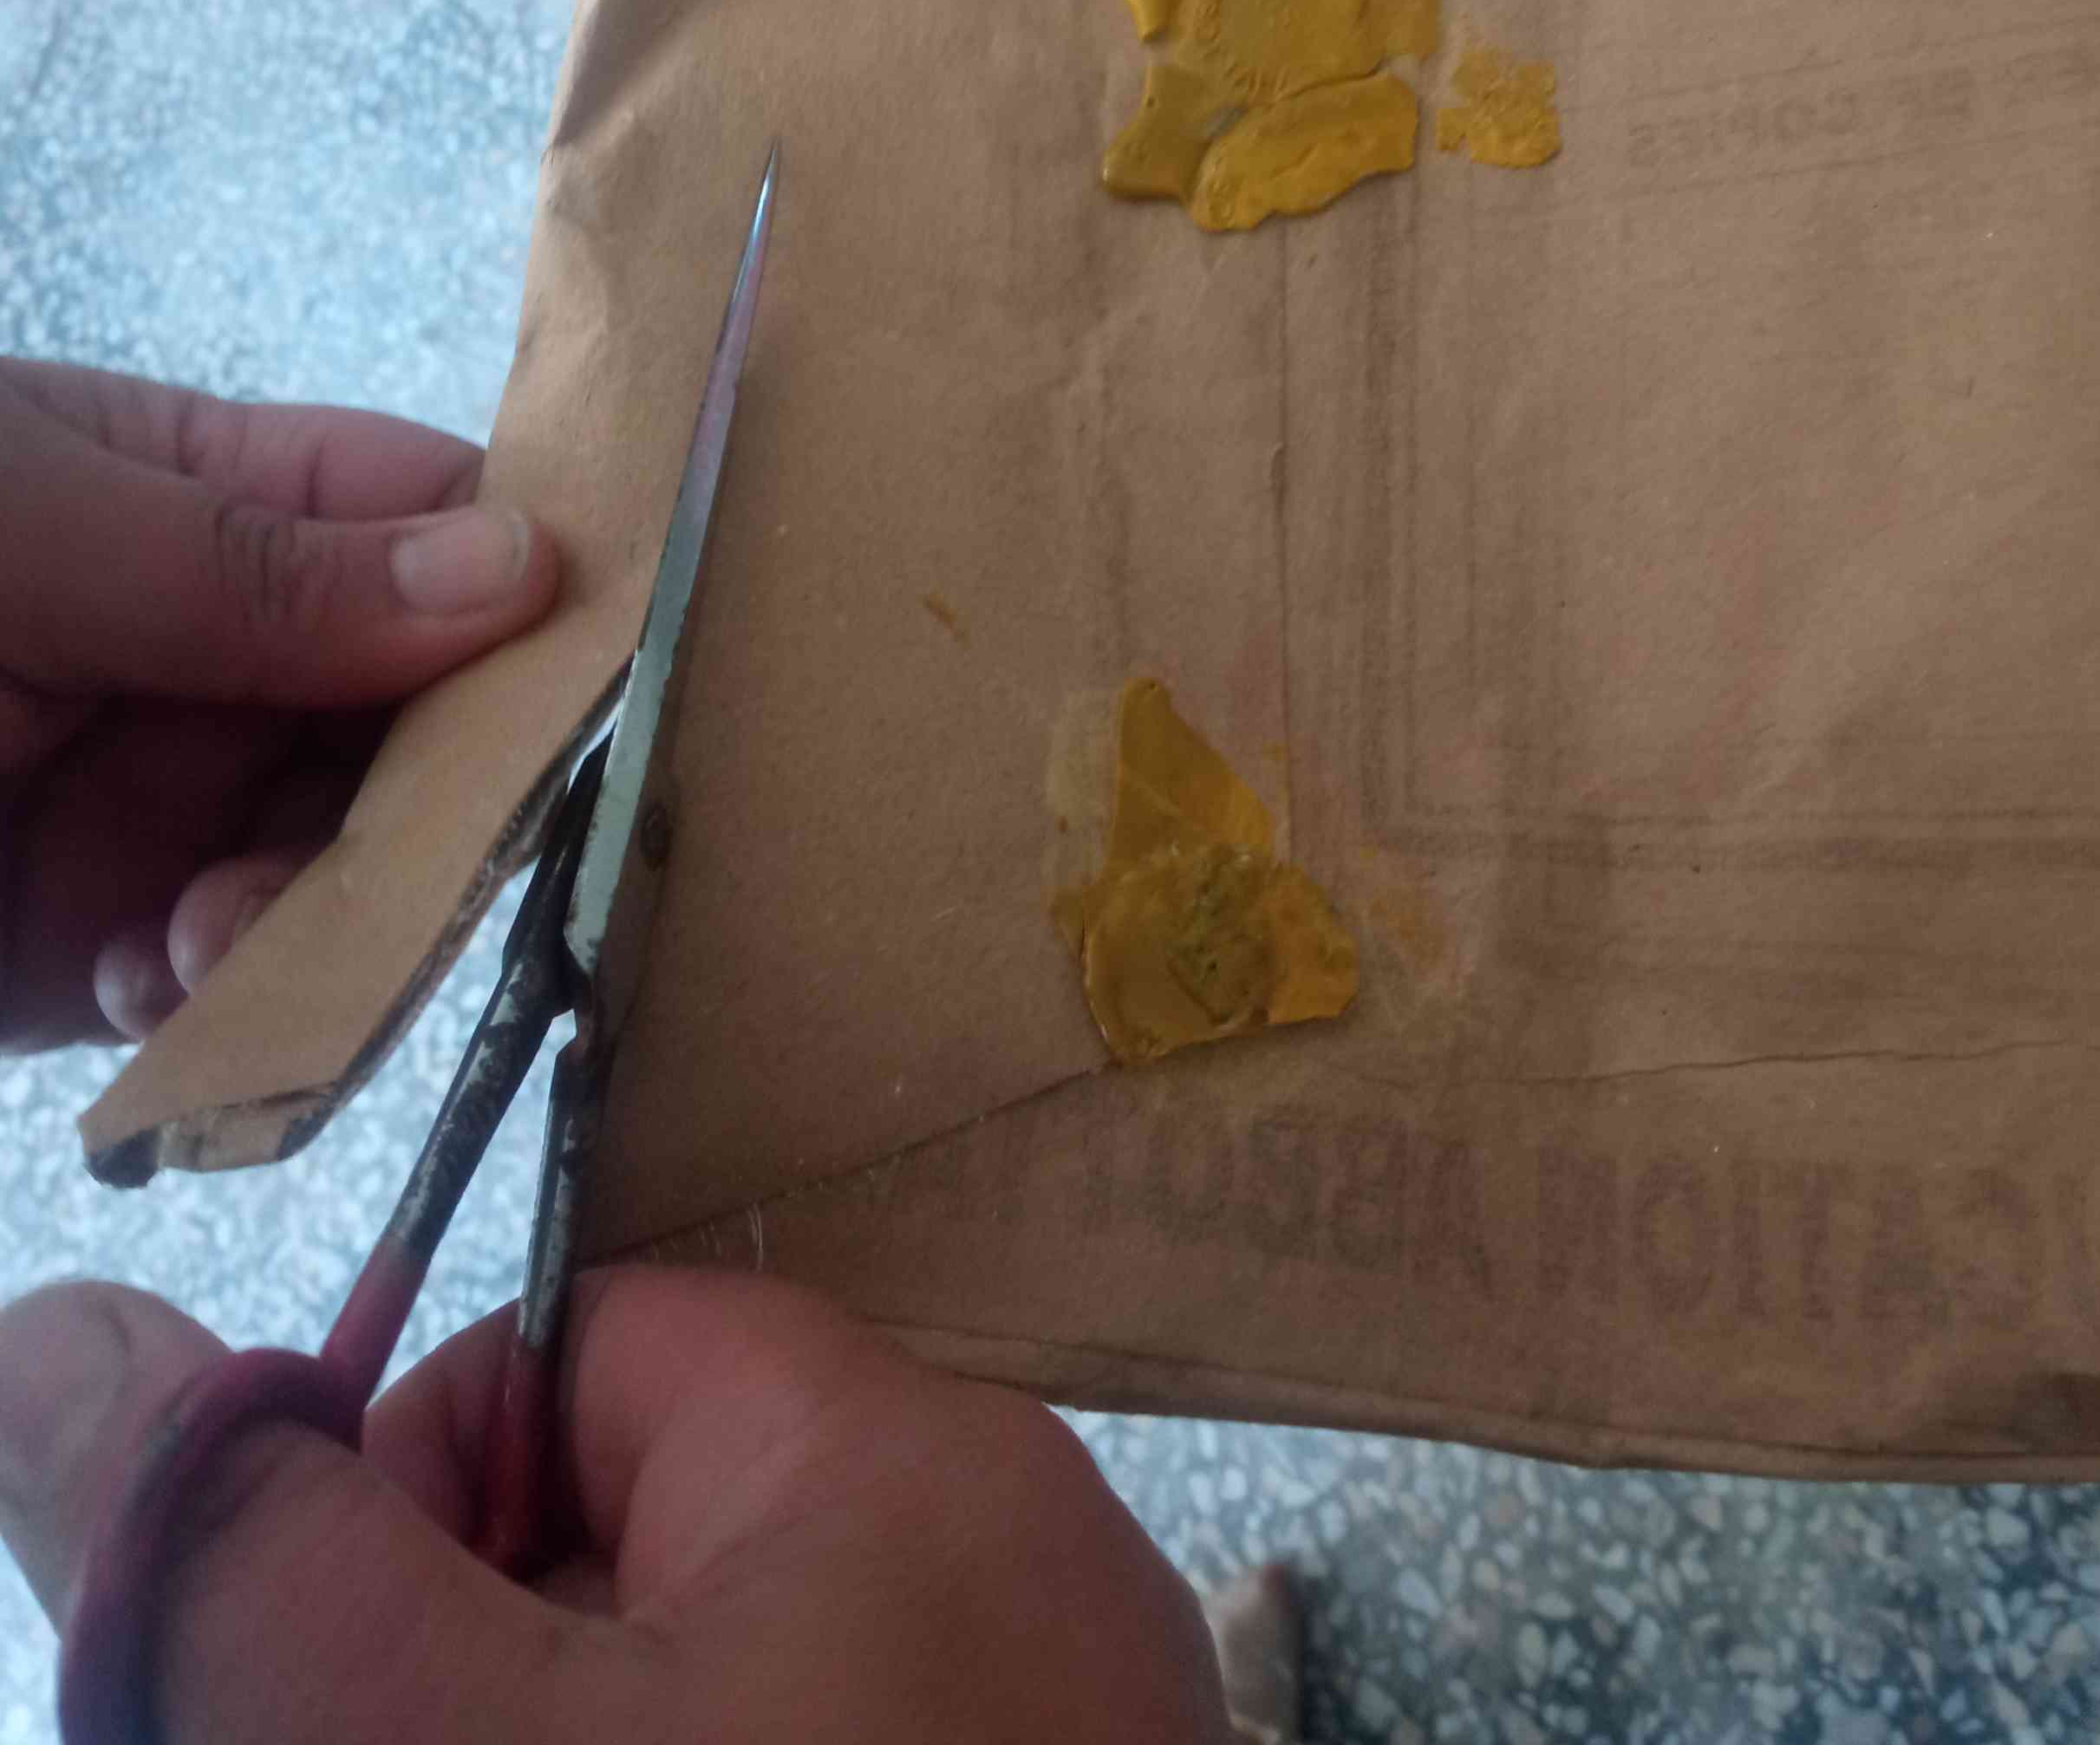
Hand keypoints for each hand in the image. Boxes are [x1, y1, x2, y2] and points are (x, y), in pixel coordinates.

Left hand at [0, 360, 559, 1049]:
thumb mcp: (19, 528)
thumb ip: (254, 566)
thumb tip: (526, 564)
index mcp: (207, 493)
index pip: (434, 520)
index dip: (534, 586)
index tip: (601, 677)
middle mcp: (214, 654)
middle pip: (423, 721)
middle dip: (433, 794)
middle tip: (411, 861)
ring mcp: (153, 808)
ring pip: (347, 868)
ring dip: (328, 915)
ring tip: (214, 941)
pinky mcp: (87, 960)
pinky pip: (227, 989)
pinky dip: (228, 1009)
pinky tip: (152, 995)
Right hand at [0, 1266, 1231, 1743]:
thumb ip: (253, 1550)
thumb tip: (64, 1343)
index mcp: (892, 1451)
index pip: (572, 1359)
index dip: (398, 1508)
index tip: (316, 1706)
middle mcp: (1007, 1570)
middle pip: (639, 1550)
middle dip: (466, 1689)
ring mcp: (1050, 1733)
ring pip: (718, 1703)